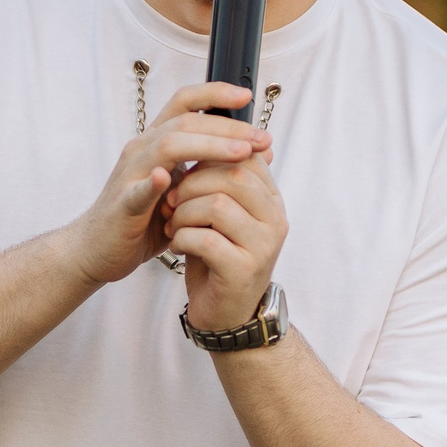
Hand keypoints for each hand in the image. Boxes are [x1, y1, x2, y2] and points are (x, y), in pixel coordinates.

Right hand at [59, 82, 268, 286]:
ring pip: (168, 146)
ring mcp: (130, 175)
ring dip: (208, 146)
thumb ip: (213, 170)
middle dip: (227, 127)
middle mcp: (142, 150)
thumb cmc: (142, 219)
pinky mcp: (122, 204)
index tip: (246, 96)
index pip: (184, 103)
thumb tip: (261, 151)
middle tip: (261, 137)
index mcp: (156, 142)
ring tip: (240, 152)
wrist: (98, 248)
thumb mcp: (184, 190)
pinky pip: (137, 190)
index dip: (214, 93)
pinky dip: (152, 183)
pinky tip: (167, 179)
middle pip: (185, 122)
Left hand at [162, 133, 286, 330]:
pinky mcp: (244, 270)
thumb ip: (220, 179)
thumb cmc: (217, 257)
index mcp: (271, 199)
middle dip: (191, 183)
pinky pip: (206, 239)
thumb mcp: (221, 214)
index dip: (209, 154)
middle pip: (232, 175)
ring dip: (183, 213)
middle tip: (172, 201)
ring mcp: (263, 245)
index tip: (183, 169)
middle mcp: (275, 219)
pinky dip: (182, 238)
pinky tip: (177, 246)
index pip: (247, 155)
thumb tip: (207, 132)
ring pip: (217, 205)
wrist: (223, 314)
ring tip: (173, 225)